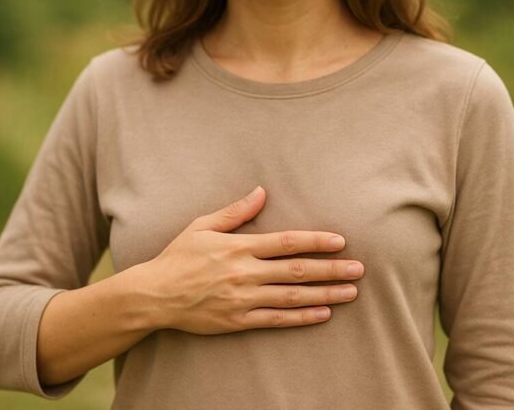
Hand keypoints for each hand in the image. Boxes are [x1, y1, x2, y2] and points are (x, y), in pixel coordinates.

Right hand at [141, 186, 363, 334]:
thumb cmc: (178, 257)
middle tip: (359, 269)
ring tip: (351, 292)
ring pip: (292, 296)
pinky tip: (323, 314)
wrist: (154, 295)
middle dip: (331, 269)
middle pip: (297, 270)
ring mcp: (243, 299)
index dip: (316, 241)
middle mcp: (246, 273)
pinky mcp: (238, 321)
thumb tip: (261, 192)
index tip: (340, 241)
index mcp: (239, 247)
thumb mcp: (202, 226)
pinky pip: (276, 320)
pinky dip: (301, 317)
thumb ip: (235, 212)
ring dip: (325, 294)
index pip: (287, 242)